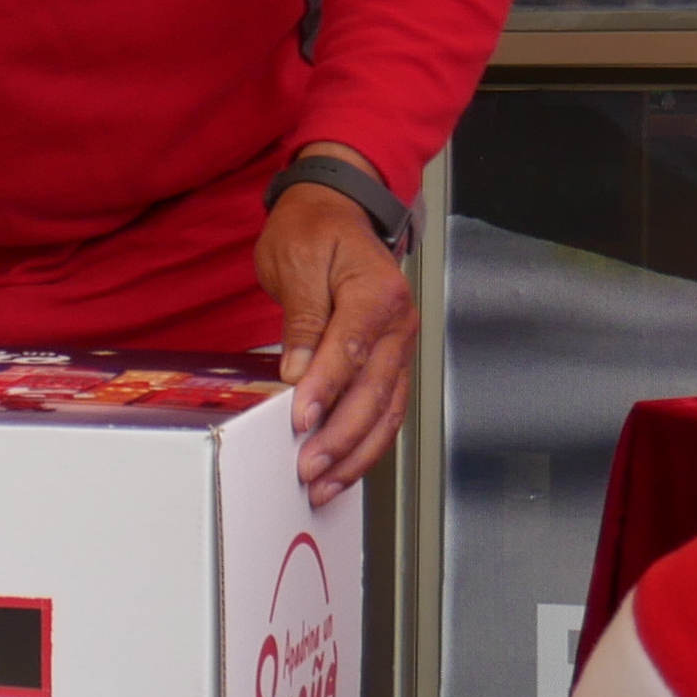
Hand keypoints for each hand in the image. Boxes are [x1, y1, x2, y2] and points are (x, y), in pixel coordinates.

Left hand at [259, 155, 414, 504]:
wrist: (336, 212)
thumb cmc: (314, 230)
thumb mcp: (297, 261)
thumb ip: (302, 319)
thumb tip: (298, 372)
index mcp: (377, 292)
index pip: (351, 350)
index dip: (324, 390)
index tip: (298, 420)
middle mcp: (398, 323)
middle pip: (375, 392)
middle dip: (340, 437)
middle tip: (308, 468)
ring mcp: (399, 345)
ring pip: (386, 411)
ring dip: (356, 453)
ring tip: (324, 484)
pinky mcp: (390, 361)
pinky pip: (385, 409)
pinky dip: (365, 444)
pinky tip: (343, 468)